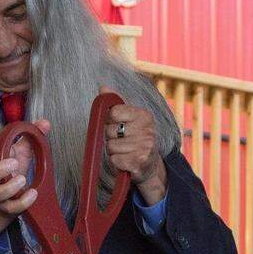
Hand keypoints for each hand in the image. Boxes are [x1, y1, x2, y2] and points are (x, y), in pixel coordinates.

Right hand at [0, 121, 46, 235]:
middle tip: (14, 164)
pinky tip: (32, 194)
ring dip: (9, 187)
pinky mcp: (4, 209)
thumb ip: (31, 137)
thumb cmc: (13, 173)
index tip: (6, 149)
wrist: (10, 200)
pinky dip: (22, 202)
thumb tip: (45, 123)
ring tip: (23, 179)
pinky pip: (10, 208)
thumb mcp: (21, 154)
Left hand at [100, 86, 166, 203]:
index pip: (114, 112)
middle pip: (109, 131)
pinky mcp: (140, 163)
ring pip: (110, 146)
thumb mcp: (129, 119)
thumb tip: (103, 87)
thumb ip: (116, 104)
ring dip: (113, 151)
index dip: (110, 120)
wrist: (150, 166)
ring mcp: (145, 147)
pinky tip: (126, 161)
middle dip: (110, 138)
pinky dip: (116, 162)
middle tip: (122, 141)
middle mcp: (147, 130)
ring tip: (125, 152)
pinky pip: (114, 160)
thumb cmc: (136, 140)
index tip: (117, 125)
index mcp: (144, 116)